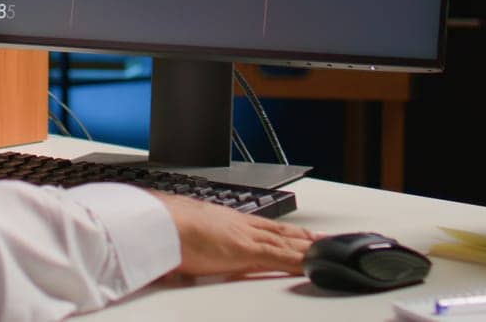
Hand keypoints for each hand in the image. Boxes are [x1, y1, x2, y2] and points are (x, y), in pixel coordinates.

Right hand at [159, 194, 317, 277]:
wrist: (155, 222)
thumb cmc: (160, 228)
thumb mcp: (180, 236)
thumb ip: (190, 248)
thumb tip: (182, 264)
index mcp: (225, 220)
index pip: (263, 226)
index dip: (283, 231)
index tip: (299, 233)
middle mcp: (239, 225)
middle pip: (280, 232)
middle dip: (304, 237)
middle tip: (326, 239)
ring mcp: (245, 238)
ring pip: (287, 243)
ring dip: (310, 246)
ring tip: (330, 249)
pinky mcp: (247, 252)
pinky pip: (282, 258)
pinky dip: (301, 261)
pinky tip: (316, 265)